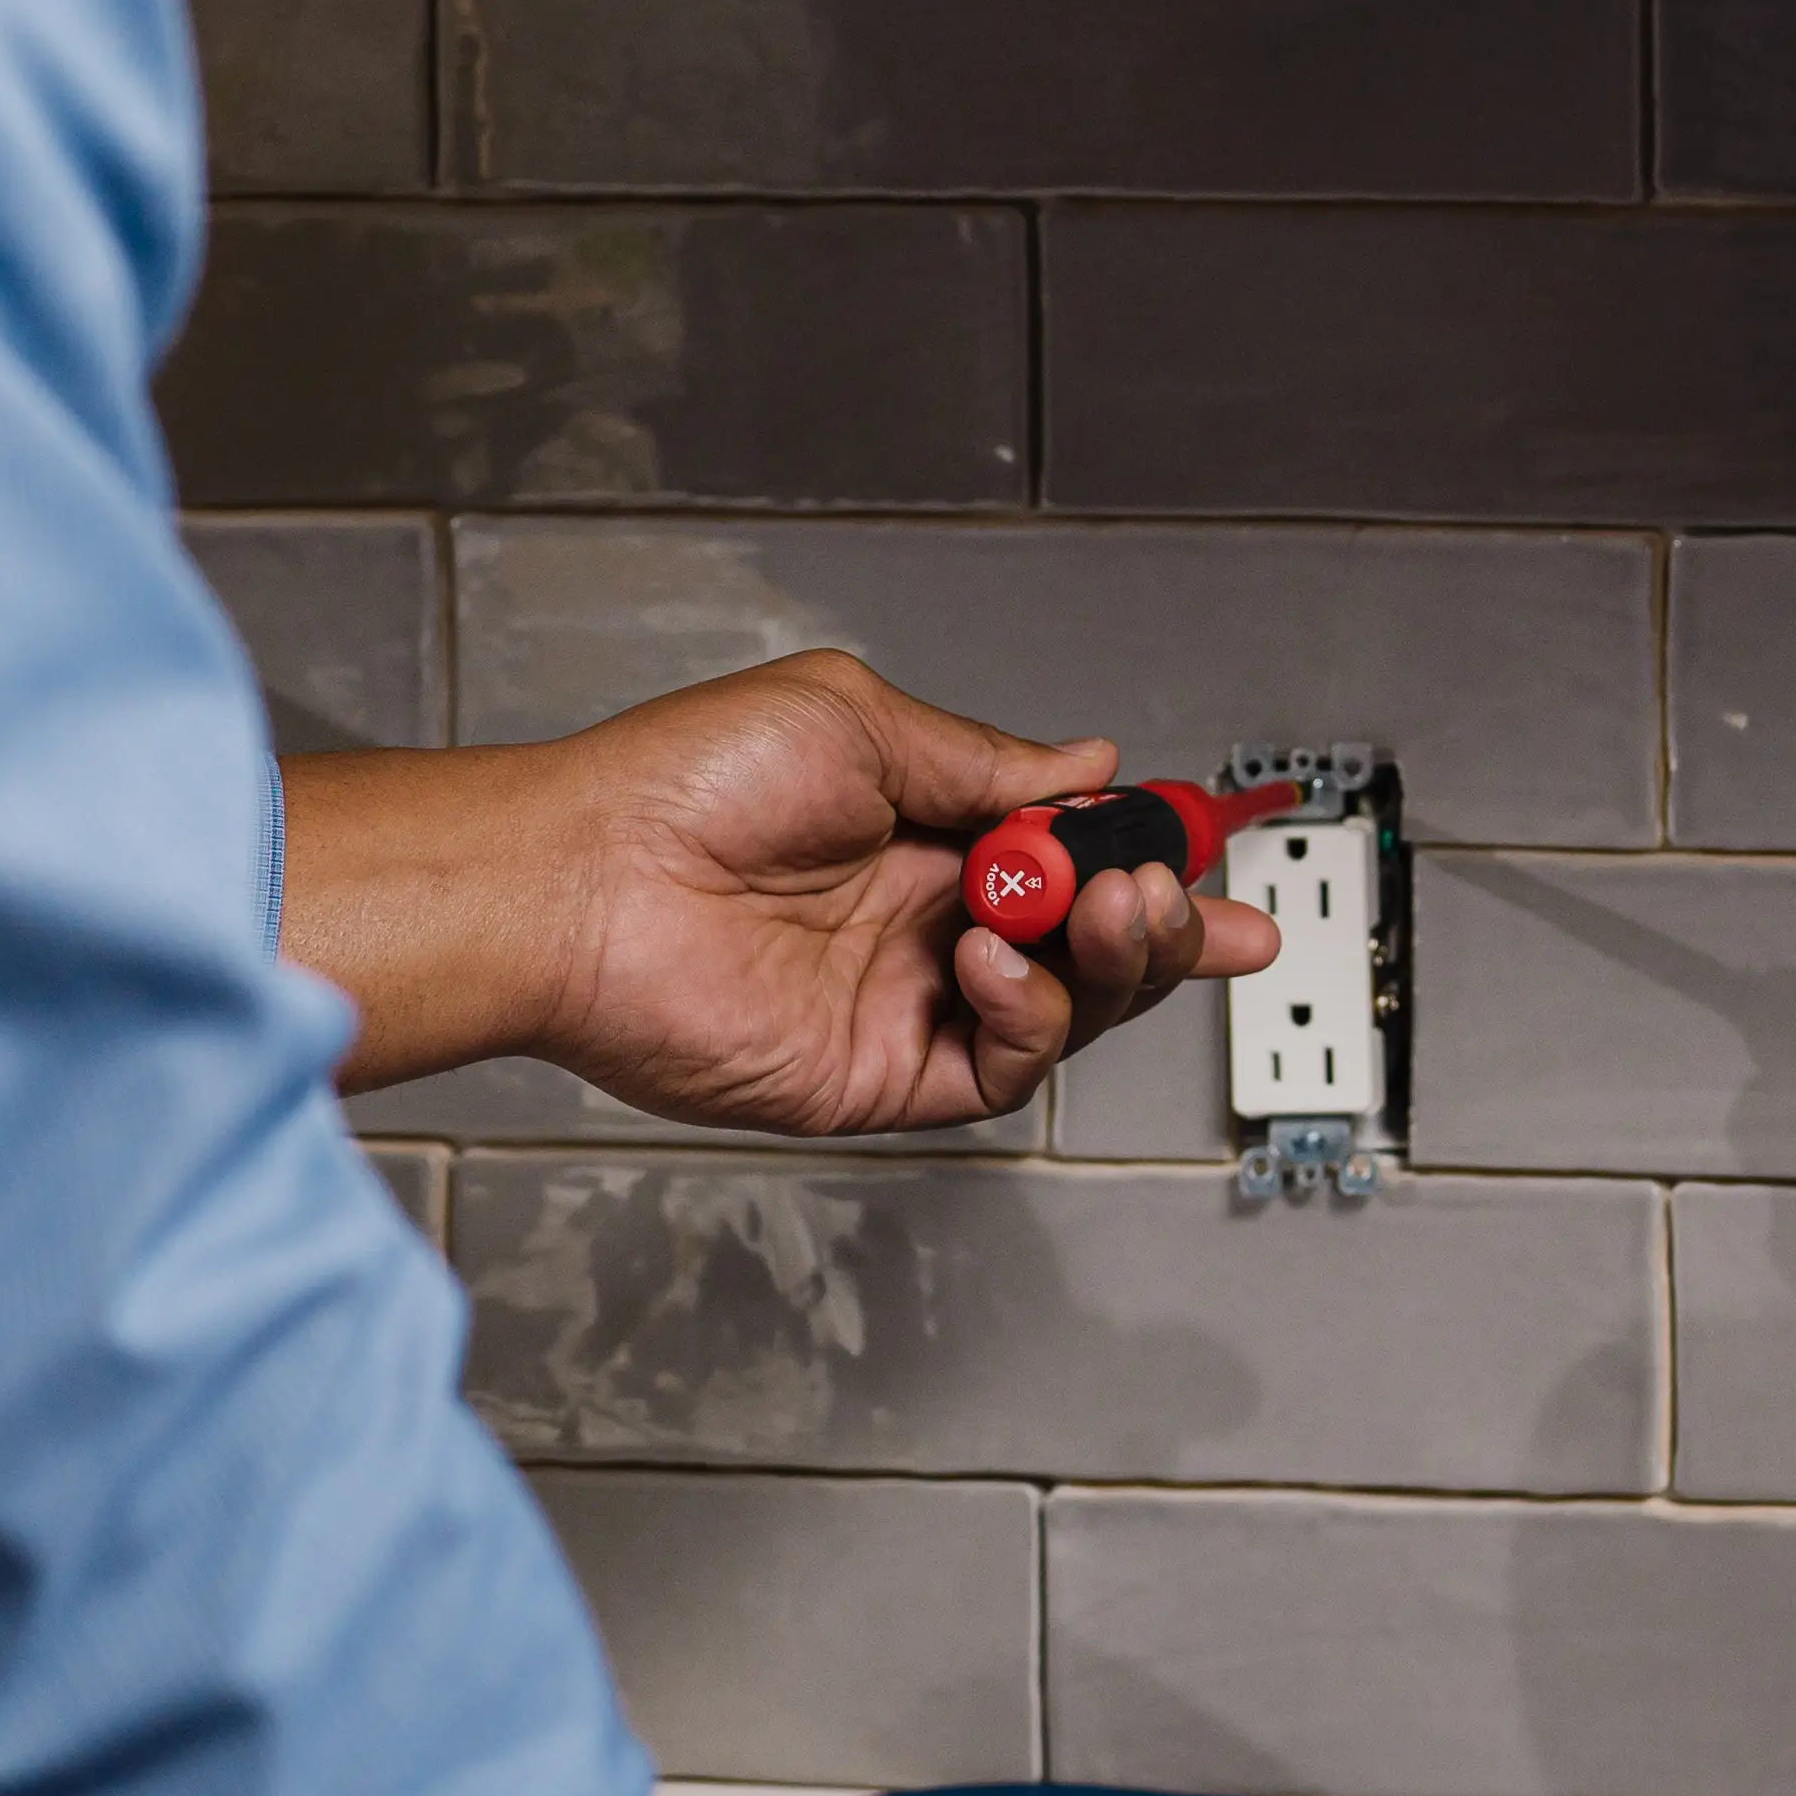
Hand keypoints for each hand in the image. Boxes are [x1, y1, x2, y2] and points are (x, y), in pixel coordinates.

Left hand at [282, 652, 1269, 1130]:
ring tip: (1102, 911)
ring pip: (1063, 1009)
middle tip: (1174, 894)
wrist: (587, 881)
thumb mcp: (856, 723)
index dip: (1146, 855)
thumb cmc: (680, 786)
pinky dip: (1029, 1018)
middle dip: (1158, 920)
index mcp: (921, 829)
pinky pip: (998, 1066)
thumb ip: (984, 760)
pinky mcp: (880, 1072)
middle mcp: (922, 918)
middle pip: (1088, 942)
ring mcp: (905, 999)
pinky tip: (999, 961)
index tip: (1208, 850)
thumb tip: (1087, 764)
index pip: (1069, 851)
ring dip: (1109, 963)